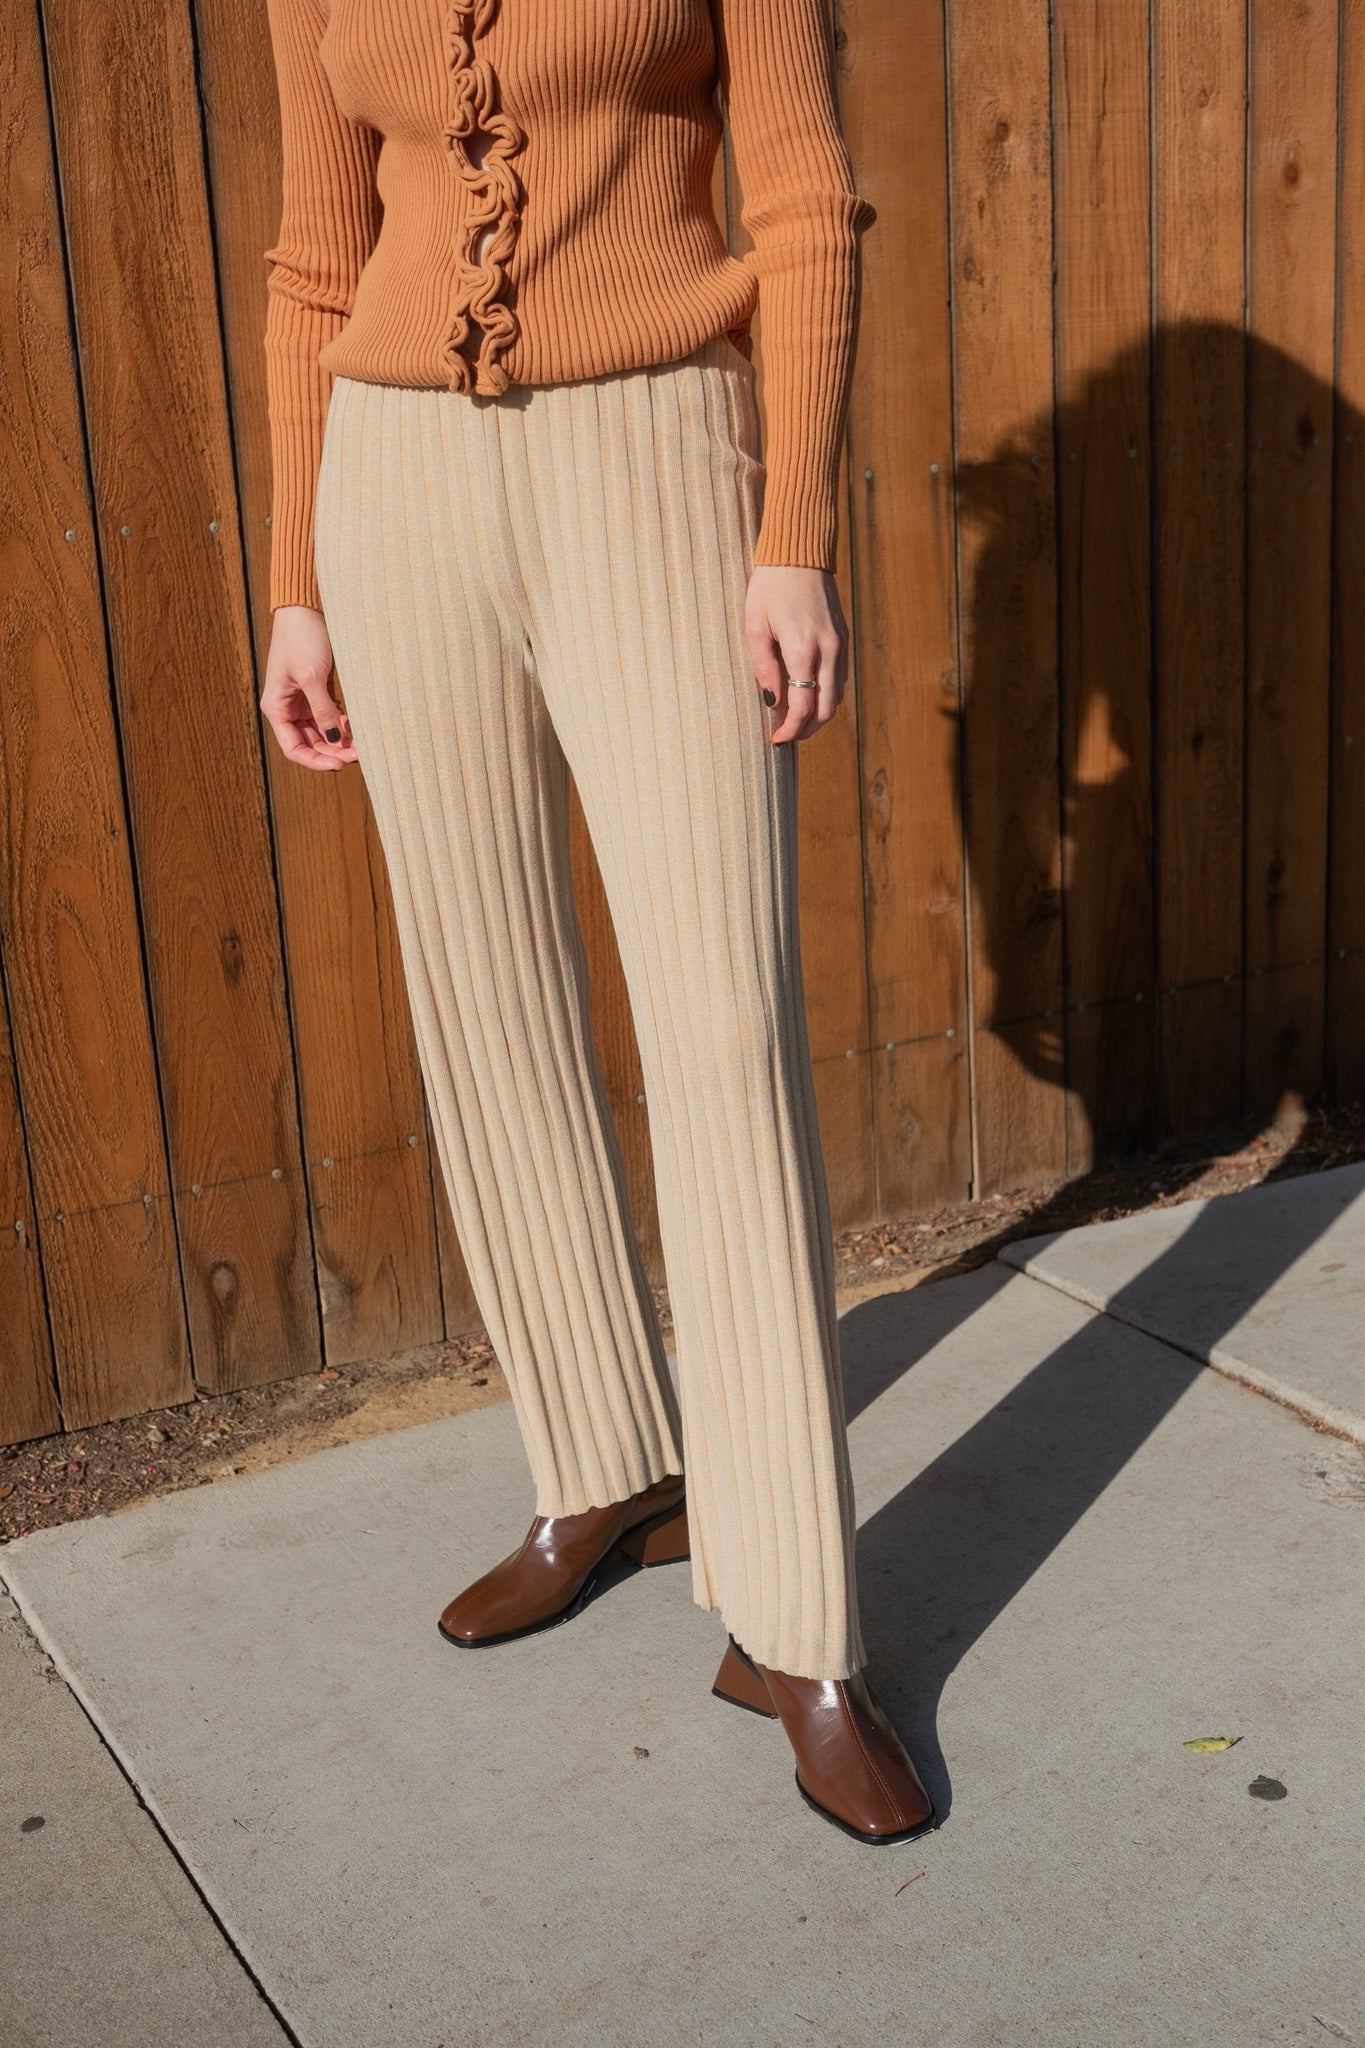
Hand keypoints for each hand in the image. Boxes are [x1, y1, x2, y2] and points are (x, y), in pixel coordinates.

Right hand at [260, 606, 357, 771]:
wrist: (305, 608)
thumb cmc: (302, 637)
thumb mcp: (312, 675)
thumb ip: (322, 708)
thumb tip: (333, 739)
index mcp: (277, 708)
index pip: (294, 748)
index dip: (316, 762)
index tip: (339, 765)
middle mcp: (288, 708)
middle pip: (311, 744)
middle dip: (333, 752)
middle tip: (360, 756)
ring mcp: (303, 701)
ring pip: (323, 733)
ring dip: (341, 741)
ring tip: (364, 745)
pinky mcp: (318, 692)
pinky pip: (331, 717)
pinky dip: (344, 725)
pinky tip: (359, 727)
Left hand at [744, 565, 848, 743]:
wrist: (799, 553)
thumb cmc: (769, 587)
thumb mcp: (755, 626)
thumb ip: (764, 667)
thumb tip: (771, 702)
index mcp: (802, 649)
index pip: (803, 706)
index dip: (790, 730)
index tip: (776, 740)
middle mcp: (827, 650)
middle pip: (827, 709)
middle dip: (808, 729)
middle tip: (787, 736)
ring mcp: (840, 644)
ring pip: (837, 696)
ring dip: (819, 714)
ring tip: (795, 719)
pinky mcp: (843, 637)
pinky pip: (838, 677)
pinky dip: (826, 694)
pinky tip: (808, 695)